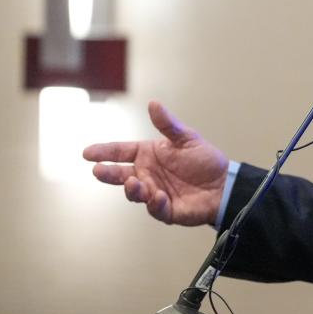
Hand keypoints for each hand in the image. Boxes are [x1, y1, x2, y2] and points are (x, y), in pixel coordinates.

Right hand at [83, 101, 228, 225]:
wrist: (225, 184)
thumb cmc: (205, 160)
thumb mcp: (187, 138)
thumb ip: (168, 125)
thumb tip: (153, 103)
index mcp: (149, 155)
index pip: (121, 152)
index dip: (104, 152)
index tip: (87, 153)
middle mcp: (148, 174)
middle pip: (121, 174)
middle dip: (108, 173)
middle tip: (98, 170)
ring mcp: (155, 193)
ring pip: (135, 193)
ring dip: (132, 188)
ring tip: (133, 182)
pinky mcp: (166, 210)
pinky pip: (155, 208)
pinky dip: (154, 203)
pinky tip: (158, 195)